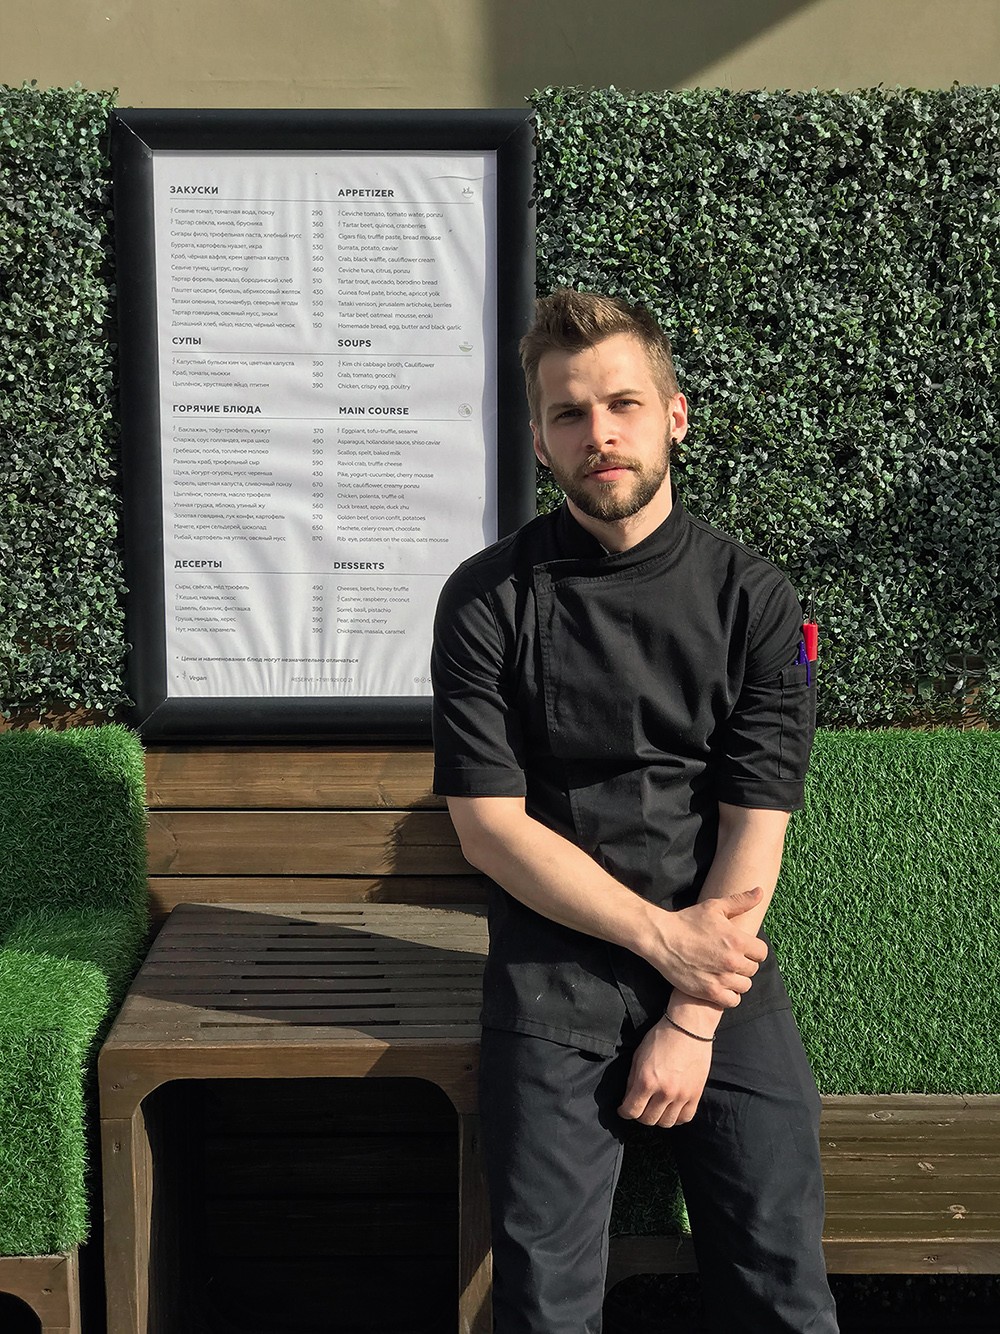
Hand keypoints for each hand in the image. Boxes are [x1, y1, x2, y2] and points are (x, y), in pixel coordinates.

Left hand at [618, 1018, 711, 1127]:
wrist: (688, 1027)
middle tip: (640, 1107)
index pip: (632, 1111)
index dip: (624, 1112)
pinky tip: (671, 1110)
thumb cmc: (661, 1037)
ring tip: (656, 1109)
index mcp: (646, 1081)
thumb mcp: (638, 1055)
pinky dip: (676, 1118)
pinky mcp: (696, 1094)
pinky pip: (685, 1118)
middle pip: (648, 1120)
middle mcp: (664, 1092)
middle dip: (640, 1116)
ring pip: (666, 1123)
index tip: (624, 1110)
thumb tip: (629, 1098)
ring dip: (658, 1118)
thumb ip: (632, 1080)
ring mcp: (681, 1095)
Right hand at [646, 887, 768, 1007]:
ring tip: (725, 973)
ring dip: (737, 980)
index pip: (762, 953)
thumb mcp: (714, 907)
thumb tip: (760, 892)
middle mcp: (732, 961)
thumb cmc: (687, 921)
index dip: (753, 950)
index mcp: (737, 940)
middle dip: (744, 964)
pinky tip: (720, 985)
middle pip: (753, 970)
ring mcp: (721, 978)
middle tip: (730, 959)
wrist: (661, 938)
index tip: (742, 949)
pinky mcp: (709, 992)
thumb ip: (740, 901)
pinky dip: (729, 996)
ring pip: (744, 986)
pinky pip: (732, 1001)